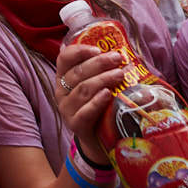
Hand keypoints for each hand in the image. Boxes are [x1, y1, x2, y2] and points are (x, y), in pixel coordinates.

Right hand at [55, 41, 126, 164]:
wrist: (97, 139)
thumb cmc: (99, 106)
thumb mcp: (96, 85)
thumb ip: (103, 70)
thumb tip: (125, 54)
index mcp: (64, 77)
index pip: (64, 58)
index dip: (79, 51)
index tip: (98, 49)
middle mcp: (62, 91)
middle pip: (78, 72)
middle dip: (99, 63)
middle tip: (118, 59)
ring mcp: (67, 109)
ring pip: (83, 89)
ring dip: (102, 79)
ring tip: (120, 75)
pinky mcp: (75, 125)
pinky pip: (85, 111)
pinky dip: (97, 102)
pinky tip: (108, 94)